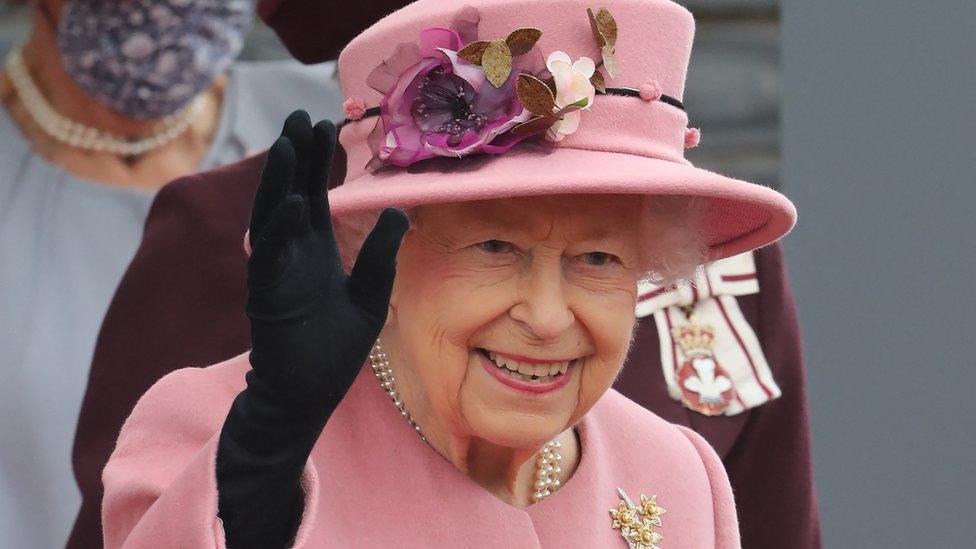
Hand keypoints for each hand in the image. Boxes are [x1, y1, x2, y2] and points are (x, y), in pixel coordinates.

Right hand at [245, 110, 407, 416]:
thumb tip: (400, 212)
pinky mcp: (266, 296)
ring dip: (280, 179)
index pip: (314, 196)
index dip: (319, 162)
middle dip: (295, 156)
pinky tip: (294, 202)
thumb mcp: (369, 296)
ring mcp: (276, 272)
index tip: (326, 125)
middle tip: (300, 115)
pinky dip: (279, 229)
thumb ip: (379, 256)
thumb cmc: (334, 349)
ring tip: (291, 142)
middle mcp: (292, 254)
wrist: (308, 395)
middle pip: (290, 193)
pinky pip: (269, 256)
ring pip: (272, 215)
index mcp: (314, 251)